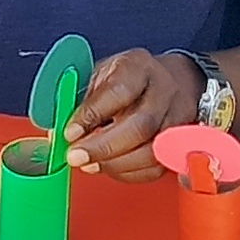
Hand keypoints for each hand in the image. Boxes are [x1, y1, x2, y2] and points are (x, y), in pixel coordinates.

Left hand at [57, 49, 197, 182]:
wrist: (173, 82)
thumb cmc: (131, 79)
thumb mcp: (102, 74)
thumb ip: (83, 100)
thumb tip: (60, 133)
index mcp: (139, 67)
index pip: (119, 91)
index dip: (93, 114)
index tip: (70, 132)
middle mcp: (163, 91)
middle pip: (141, 125)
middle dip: (103, 147)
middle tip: (76, 156)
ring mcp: (177, 118)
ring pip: (151, 151)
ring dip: (114, 164)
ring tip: (89, 164)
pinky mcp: (180, 143)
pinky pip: (156, 167)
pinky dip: (128, 172)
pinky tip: (109, 167)